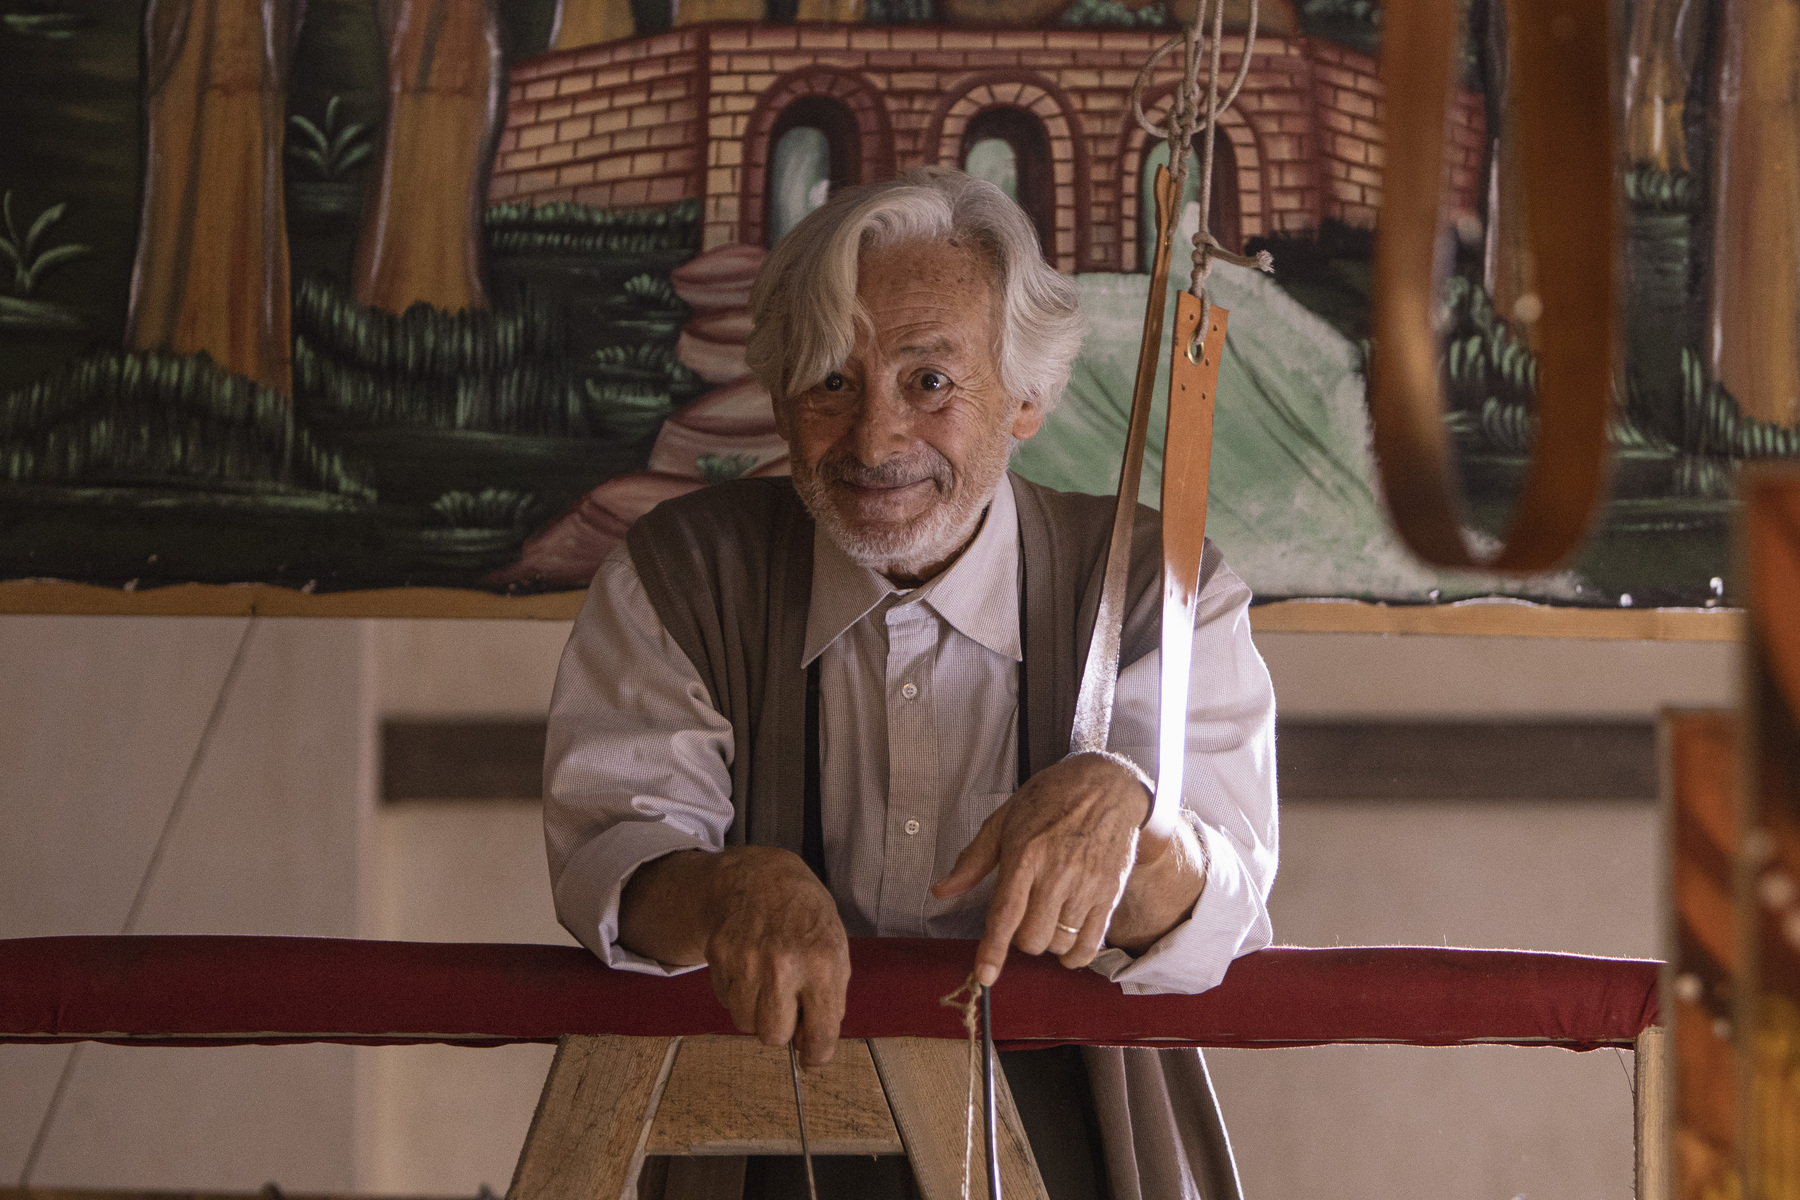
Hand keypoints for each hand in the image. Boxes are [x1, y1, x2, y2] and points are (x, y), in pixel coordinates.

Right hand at [702, 846, 849, 1067]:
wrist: (760, 877)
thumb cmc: (804, 916)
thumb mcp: (835, 949)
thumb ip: (831, 998)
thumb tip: (814, 1045)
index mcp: (821, 963)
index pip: (820, 1035)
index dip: (817, 1054)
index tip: (812, 1055)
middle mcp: (783, 965)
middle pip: (774, 1037)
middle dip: (782, 1029)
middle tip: (787, 1007)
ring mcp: (746, 960)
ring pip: (745, 1023)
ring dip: (757, 1011)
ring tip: (768, 981)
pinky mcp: (720, 957)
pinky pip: (726, 1000)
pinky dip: (738, 992)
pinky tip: (749, 966)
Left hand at [931, 751, 1151, 985]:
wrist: (1106, 786)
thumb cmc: (1051, 799)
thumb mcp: (1004, 820)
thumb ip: (972, 860)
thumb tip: (942, 890)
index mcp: (1025, 855)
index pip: (1005, 914)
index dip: (992, 950)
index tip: (985, 976)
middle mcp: (1057, 873)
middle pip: (1032, 938)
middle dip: (1020, 940)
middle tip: (1023, 919)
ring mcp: (1086, 885)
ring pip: (1059, 943)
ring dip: (1047, 943)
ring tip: (1047, 921)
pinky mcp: (1110, 893)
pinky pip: (1091, 943)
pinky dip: (1076, 956)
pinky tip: (1068, 949)